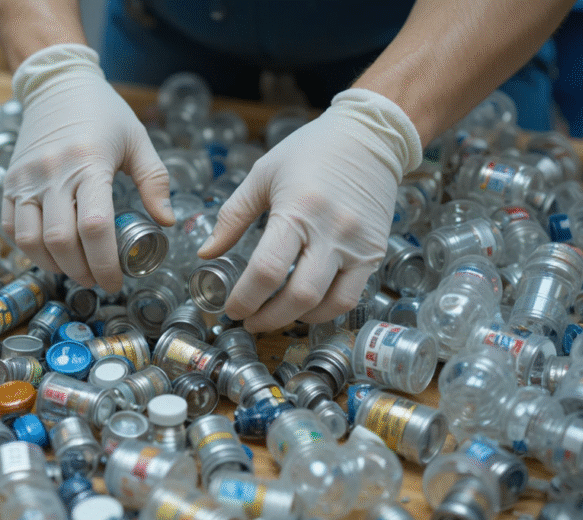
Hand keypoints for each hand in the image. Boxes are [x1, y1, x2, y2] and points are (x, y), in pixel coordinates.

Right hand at [4, 44, 173, 292]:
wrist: (57, 84)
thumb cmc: (104, 114)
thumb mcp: (138, 141)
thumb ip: (155, 181)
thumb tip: (167, 222)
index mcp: (90, 163)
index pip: (95, 226)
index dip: (106, 263)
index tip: (117, 281)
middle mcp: (53, 172)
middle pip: (61, 241)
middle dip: (82, 271)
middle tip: (99, 281)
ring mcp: (26, 178)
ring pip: (30, 239)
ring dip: (53, 265)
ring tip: (75, 271)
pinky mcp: (10, 182)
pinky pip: (10, 227)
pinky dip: (28, 249)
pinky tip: (51, 254)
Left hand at [197, 88, 421, 331]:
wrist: (371, 136)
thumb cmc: (311, 151)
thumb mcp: (263, 174)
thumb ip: (232, 217)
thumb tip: (206, 254)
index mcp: (298, 210)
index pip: (267, 270)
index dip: (244, 298)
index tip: (229, 308)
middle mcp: (332, 232)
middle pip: (299, 296)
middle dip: (268, 318)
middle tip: (248, 321)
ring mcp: (357, 246)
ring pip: (329, 304)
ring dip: (297, 320)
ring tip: (274, 316)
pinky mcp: (375, 253)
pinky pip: (351, 297)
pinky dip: (324, 310)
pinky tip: (304, 307)